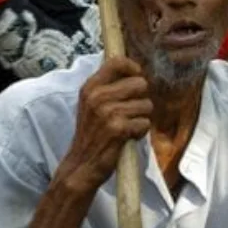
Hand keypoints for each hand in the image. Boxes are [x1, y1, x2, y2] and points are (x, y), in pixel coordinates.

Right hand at [58, 57, 151, 193]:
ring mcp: (108, 112)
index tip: (136, 77)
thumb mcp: (92, 104)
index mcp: (90, 87)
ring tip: (127, 127)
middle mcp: (98, 96)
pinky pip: (145, 123)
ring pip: (146, 105)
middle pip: (140, 83)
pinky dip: (140, 132)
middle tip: (131, 112)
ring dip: (142, 118)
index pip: (117, 62)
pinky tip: (127, 137)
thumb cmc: (92, 134)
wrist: (82, 165)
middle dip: (142, 99)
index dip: (133, 68)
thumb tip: (133, 71)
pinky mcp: (118, 129)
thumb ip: (108, 87)